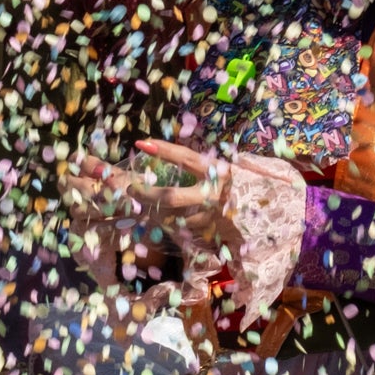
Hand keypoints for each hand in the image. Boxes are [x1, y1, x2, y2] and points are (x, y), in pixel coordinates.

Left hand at [123, 142, 240, 261]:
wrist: (243, 208)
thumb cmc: (219, 181)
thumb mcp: (206, 165)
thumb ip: (183, 159)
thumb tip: (149, 146)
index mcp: (216, 172)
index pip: (185, 158)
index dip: (164, 150)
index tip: (142, 144)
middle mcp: (213, 195)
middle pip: (172, 197)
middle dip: (147, 194)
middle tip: (132, 188)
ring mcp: (209, 216)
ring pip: (171, 216)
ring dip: (152, 209)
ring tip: (142, 202)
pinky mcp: (205, 230)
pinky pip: (176, 227)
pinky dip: (162, 220)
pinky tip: (155, 213)